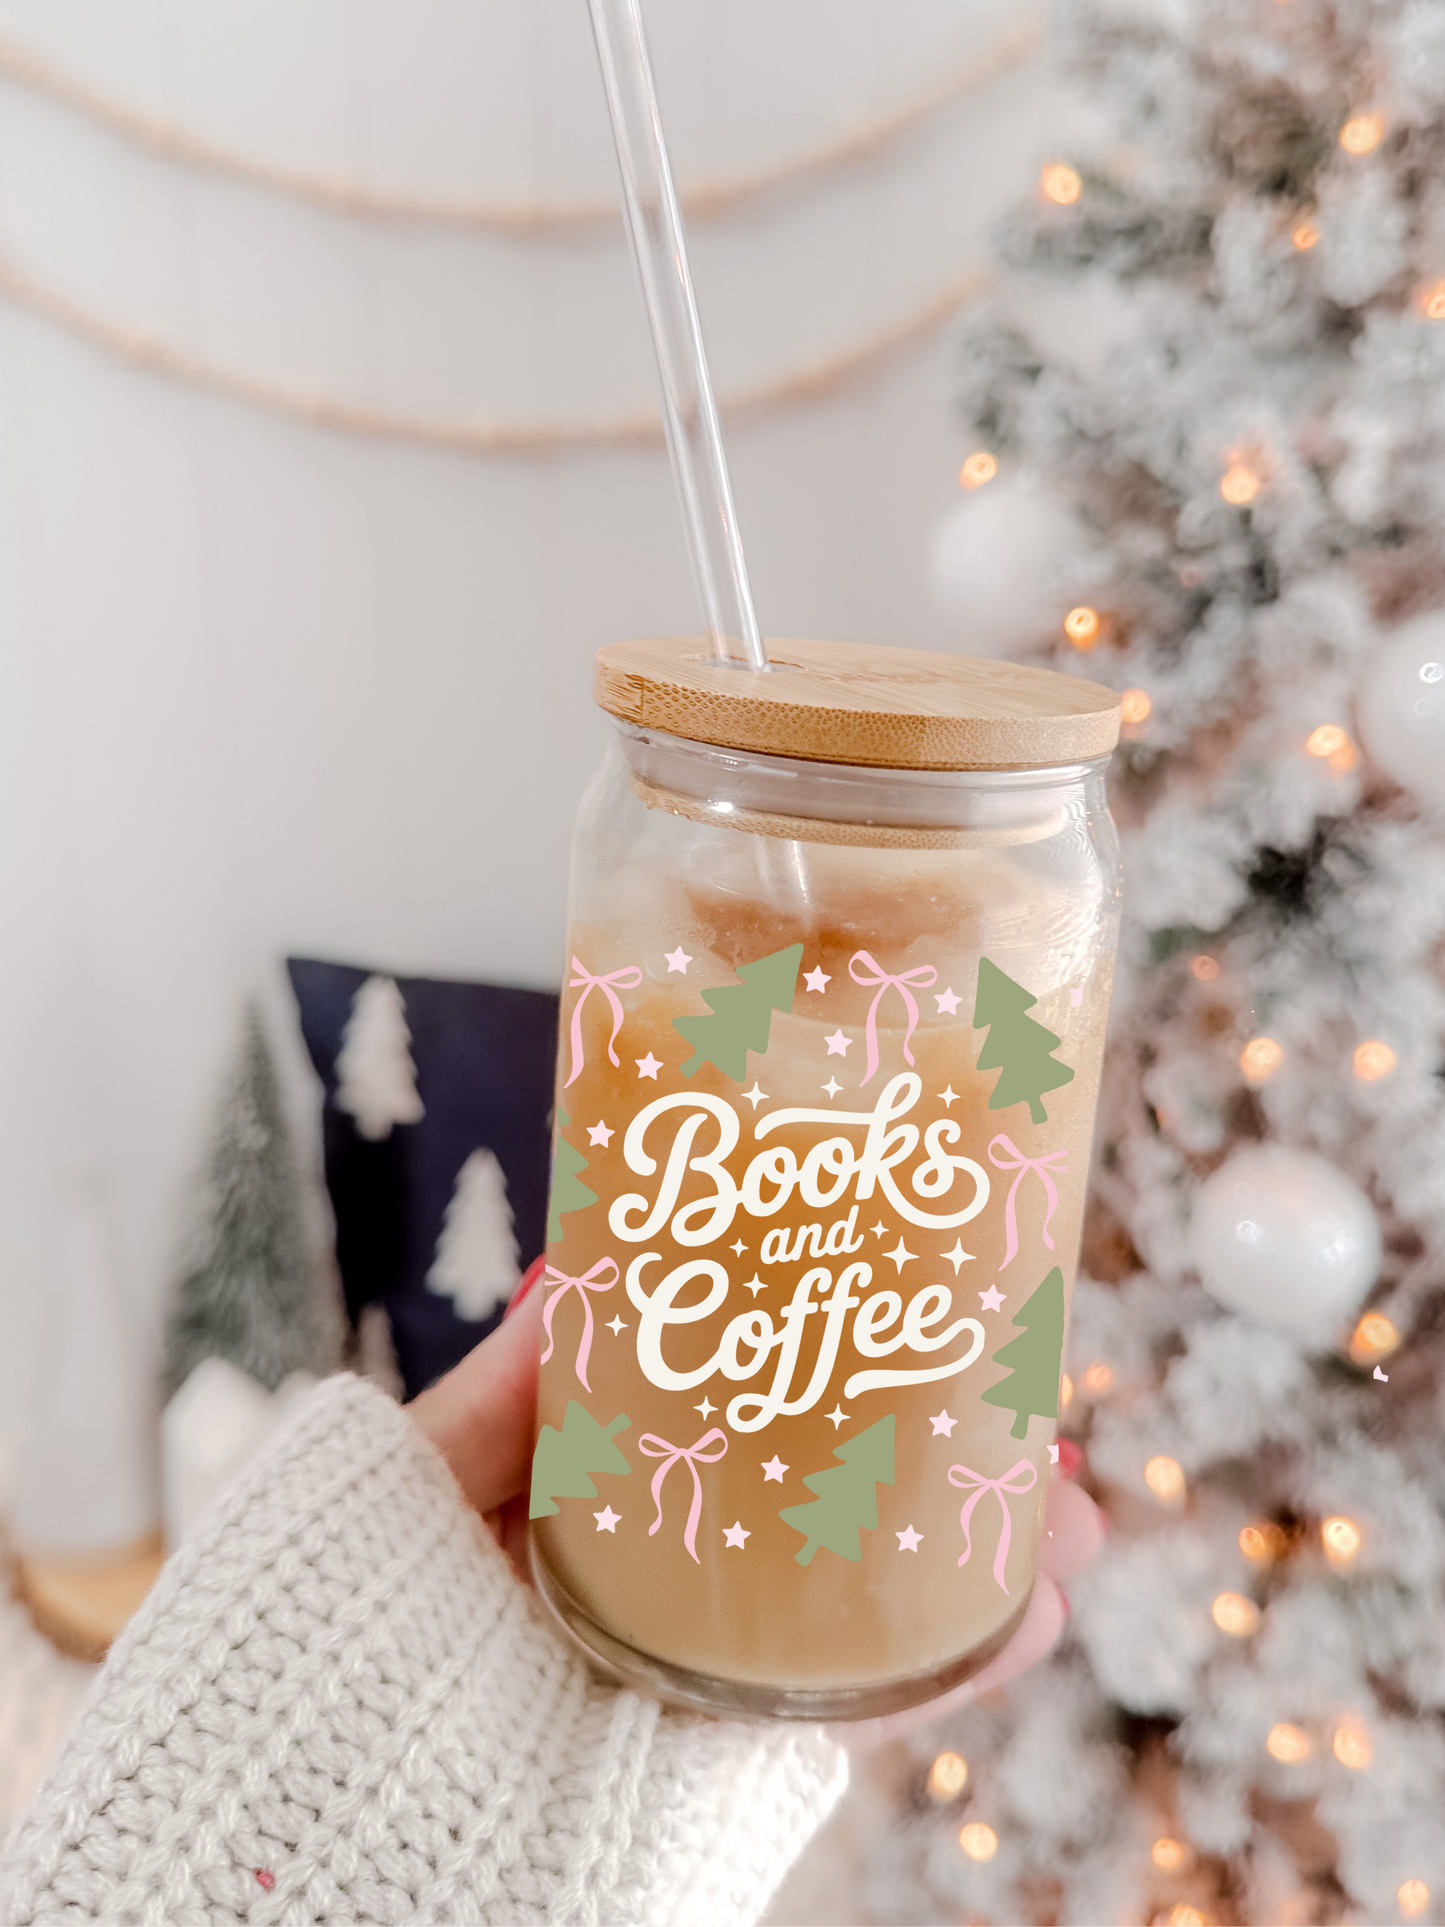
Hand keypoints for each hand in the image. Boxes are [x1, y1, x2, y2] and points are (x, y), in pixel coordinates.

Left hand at [409, 1259, 1104, 1732]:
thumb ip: (499, 1394)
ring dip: (980, 1567)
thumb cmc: (349, 1613)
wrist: (333, 1786)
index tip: (928, 1326)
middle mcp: (677, 1583)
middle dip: (949, 1472)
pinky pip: (845, 1711)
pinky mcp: (720, 1756)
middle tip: (1043, 1430)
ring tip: (1070, 1527)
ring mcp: (708, 1671)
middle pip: (838, 1514)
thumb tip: (577, 1280)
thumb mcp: (417, 1479)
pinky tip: (1020, 1623)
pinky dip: (939, 1672)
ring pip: (869, 1609)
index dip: (845, 1380)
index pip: (749, 1426)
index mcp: (610, 1500)